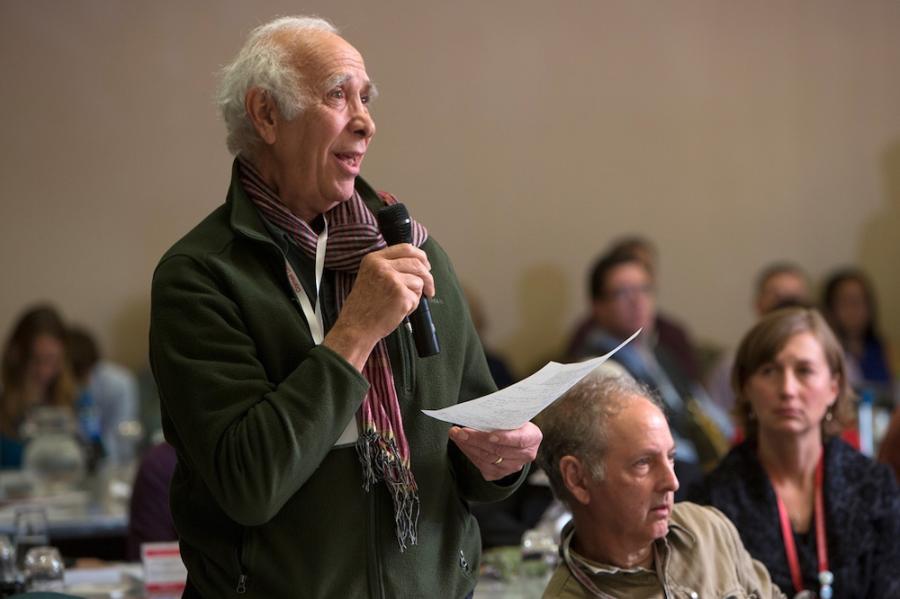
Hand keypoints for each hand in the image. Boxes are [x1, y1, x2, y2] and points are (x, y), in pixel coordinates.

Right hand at [324, 244, 433, 369]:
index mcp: (373, 259)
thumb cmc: (364, 307)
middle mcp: (382, 266)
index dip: (420, 256)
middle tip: (429, 288)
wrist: (356, 328)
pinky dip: (412, 307)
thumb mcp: (369, 277)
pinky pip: (417, 298)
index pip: (405, 248)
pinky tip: (398, 311)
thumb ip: (388, 267)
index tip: (426, 265)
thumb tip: (417, 264)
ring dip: (415, 295)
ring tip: (400, 304)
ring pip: (419, 281)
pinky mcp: (400, 294)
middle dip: (427, 276)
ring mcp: (392, 279)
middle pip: (417, 263)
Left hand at [449, 422, 541, 480]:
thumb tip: (480, 412)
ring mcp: (512, 467)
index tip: (490, 435)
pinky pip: (481, 466)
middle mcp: (525, 455)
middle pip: (498, 450)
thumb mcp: (514, 416)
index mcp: (532, 437)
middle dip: (476, 440)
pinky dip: (469, 453)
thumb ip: (503, 416)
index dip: (505, 438)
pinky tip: (461, 443)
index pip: (519, 440)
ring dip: (468, 446)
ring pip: (487, 459)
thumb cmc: (512, 422)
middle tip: (460, 431)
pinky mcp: (499, 474)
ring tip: (456, 435)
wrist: (515, 438)